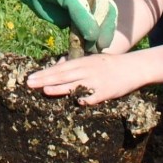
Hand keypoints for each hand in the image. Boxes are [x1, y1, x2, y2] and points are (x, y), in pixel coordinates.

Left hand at [28, 52, 142, 104]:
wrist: (133, 68)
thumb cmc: (109, 64)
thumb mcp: (92, 60)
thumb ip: (76, 63)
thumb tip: (59, 64)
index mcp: (83, 62)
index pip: (60, 68)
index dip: (45, 72)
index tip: (31, 77)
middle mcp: (88, 70)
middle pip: (64, 75)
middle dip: (46, 79)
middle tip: (30, 83)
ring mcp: (97, 81)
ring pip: (76, 85)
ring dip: (60, 88)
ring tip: (45, 90)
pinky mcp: (107, 92)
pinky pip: (95, 97)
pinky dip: (86, 99)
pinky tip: (77, 102)